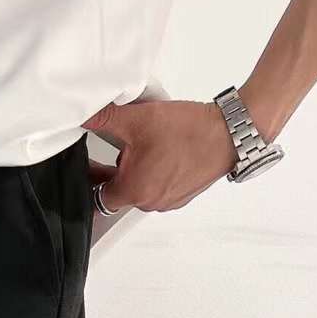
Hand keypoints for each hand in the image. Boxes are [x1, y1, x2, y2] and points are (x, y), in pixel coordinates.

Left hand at [82, 98, 239, 214]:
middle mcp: (150, 203)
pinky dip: (155, 173)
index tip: (89, 165)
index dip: (90, 179)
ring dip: (136, 172)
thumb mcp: (139, 118)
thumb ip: (106, 118)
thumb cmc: (190, 131)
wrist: (230, 133)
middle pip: (119, 193)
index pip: (97, 197)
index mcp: (134, 191)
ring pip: (141, 189)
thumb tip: (85, 114)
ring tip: (142, 145)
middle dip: (113, 172)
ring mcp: (168, 201)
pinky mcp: (183, 195)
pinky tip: (162, 152)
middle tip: (116, 147)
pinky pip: (160, 187)